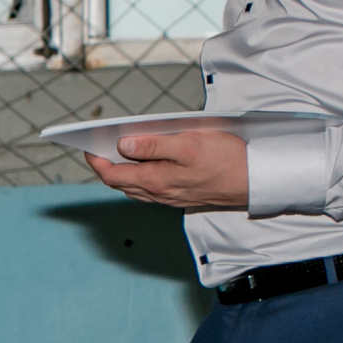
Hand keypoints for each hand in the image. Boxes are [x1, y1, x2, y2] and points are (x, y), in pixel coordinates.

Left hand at [84, 129, 250, 210]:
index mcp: (155, 181)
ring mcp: (170, 198)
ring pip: (135, 188)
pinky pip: (151, 189)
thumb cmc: (226, 159)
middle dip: (106, 165)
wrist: (255, 180)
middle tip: (98, 146)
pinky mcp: (181, 196)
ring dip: (123, 172)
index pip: (112, 175)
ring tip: (116, 153)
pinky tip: (145, 165)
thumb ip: (154, 146)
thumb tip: (123, 145)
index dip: (95, 161)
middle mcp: (159, 194)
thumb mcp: (188, 144)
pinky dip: (140, 177)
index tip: (86, 146)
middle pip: (120, 183)